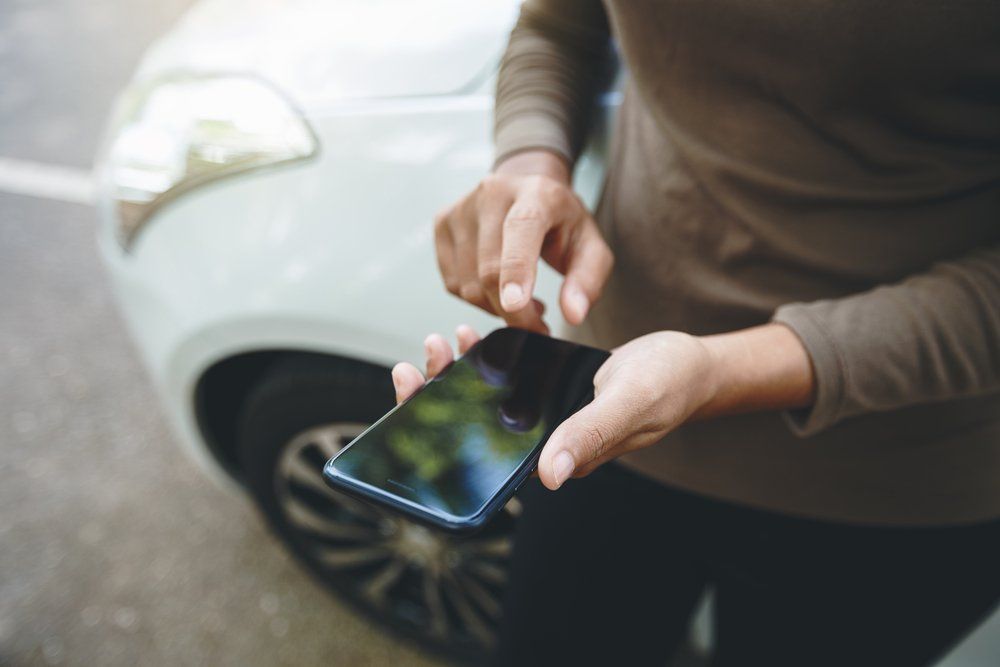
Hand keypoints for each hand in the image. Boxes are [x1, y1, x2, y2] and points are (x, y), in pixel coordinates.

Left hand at [393, 324, 814, 491]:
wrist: (692, 364)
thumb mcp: (629, 403)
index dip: (443, 427)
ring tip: (446, 338)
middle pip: (478, 426)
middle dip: (441, 393)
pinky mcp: (552, 392)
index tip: (416, 389)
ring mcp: (548, 416)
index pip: (486, 454)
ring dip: (462, 372)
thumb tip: (549, 476)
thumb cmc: (668, 385)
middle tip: (422, 357)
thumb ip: (590, 436)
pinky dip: (489, 357)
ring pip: (490, 400)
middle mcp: (546, 440)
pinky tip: (475, 334)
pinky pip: (511, 379)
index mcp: (559, 455)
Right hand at [433, 150, 613, 332]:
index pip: (521, 228)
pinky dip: (477, 299)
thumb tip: (573, 314)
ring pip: (469, 283)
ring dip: (495, 308)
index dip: (516, 270)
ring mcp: (462, 208)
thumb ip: (587, 281)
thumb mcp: (590, 247)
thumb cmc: (561, 222)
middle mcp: (493, 193)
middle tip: (537, 325)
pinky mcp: (442, 223)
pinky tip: (498, 290)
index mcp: (537, 193)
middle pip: (490, 268)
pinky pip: (454, 283)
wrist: (527, 188)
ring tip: (521, 300)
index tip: (515, 305)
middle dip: (513, 312)